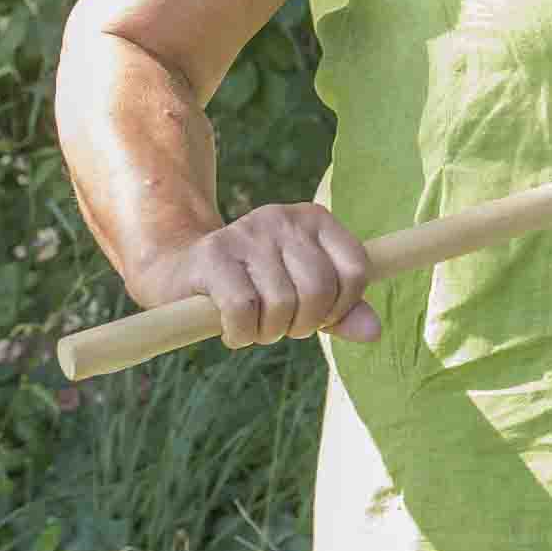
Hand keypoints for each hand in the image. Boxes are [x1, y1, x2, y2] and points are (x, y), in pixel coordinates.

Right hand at [128, 204, 378, 349]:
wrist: (178, 271)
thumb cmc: (255, 287)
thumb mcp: (304, 295)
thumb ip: (342, 311)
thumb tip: (373, 332)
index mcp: (317, 220)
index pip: (357, 270)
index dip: (342, 307)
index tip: (319, 318)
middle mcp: (284, 218)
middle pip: (319, 290)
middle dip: (303, 325)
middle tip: (280, 328)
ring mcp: (247, 232)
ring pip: (282, 303)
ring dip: (269, 332)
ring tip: (255, 327)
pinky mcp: (213, 254)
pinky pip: (243, 308)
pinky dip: (241, 332)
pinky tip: (233, 330)